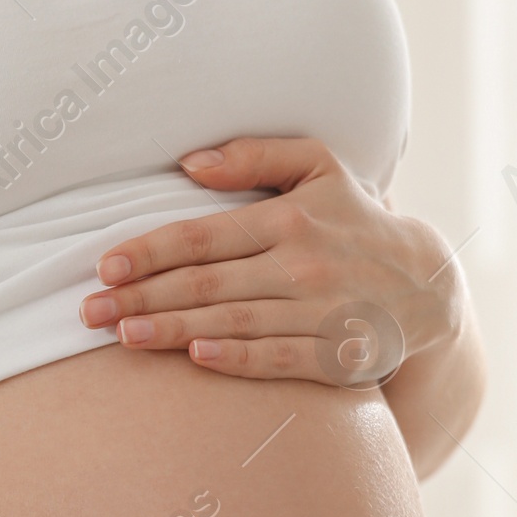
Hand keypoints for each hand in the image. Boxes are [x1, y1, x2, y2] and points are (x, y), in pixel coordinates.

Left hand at [78, 135, 464, 386]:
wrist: (428, 284)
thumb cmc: (354, 218)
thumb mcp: (318, 166)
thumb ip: (254, 157)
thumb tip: (187, 163)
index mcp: (290, 217)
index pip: (202, 236)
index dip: (148, 251)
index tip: (104, 266)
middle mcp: (303, 265)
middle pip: (206, 284)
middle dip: (141, 298)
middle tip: (88, 312)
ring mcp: (322, 313)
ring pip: (232, 324)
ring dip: (172, 332)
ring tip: (122, 337)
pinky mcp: (339, 355)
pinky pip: (278, 359)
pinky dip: (237, 360)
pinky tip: (195, 359)